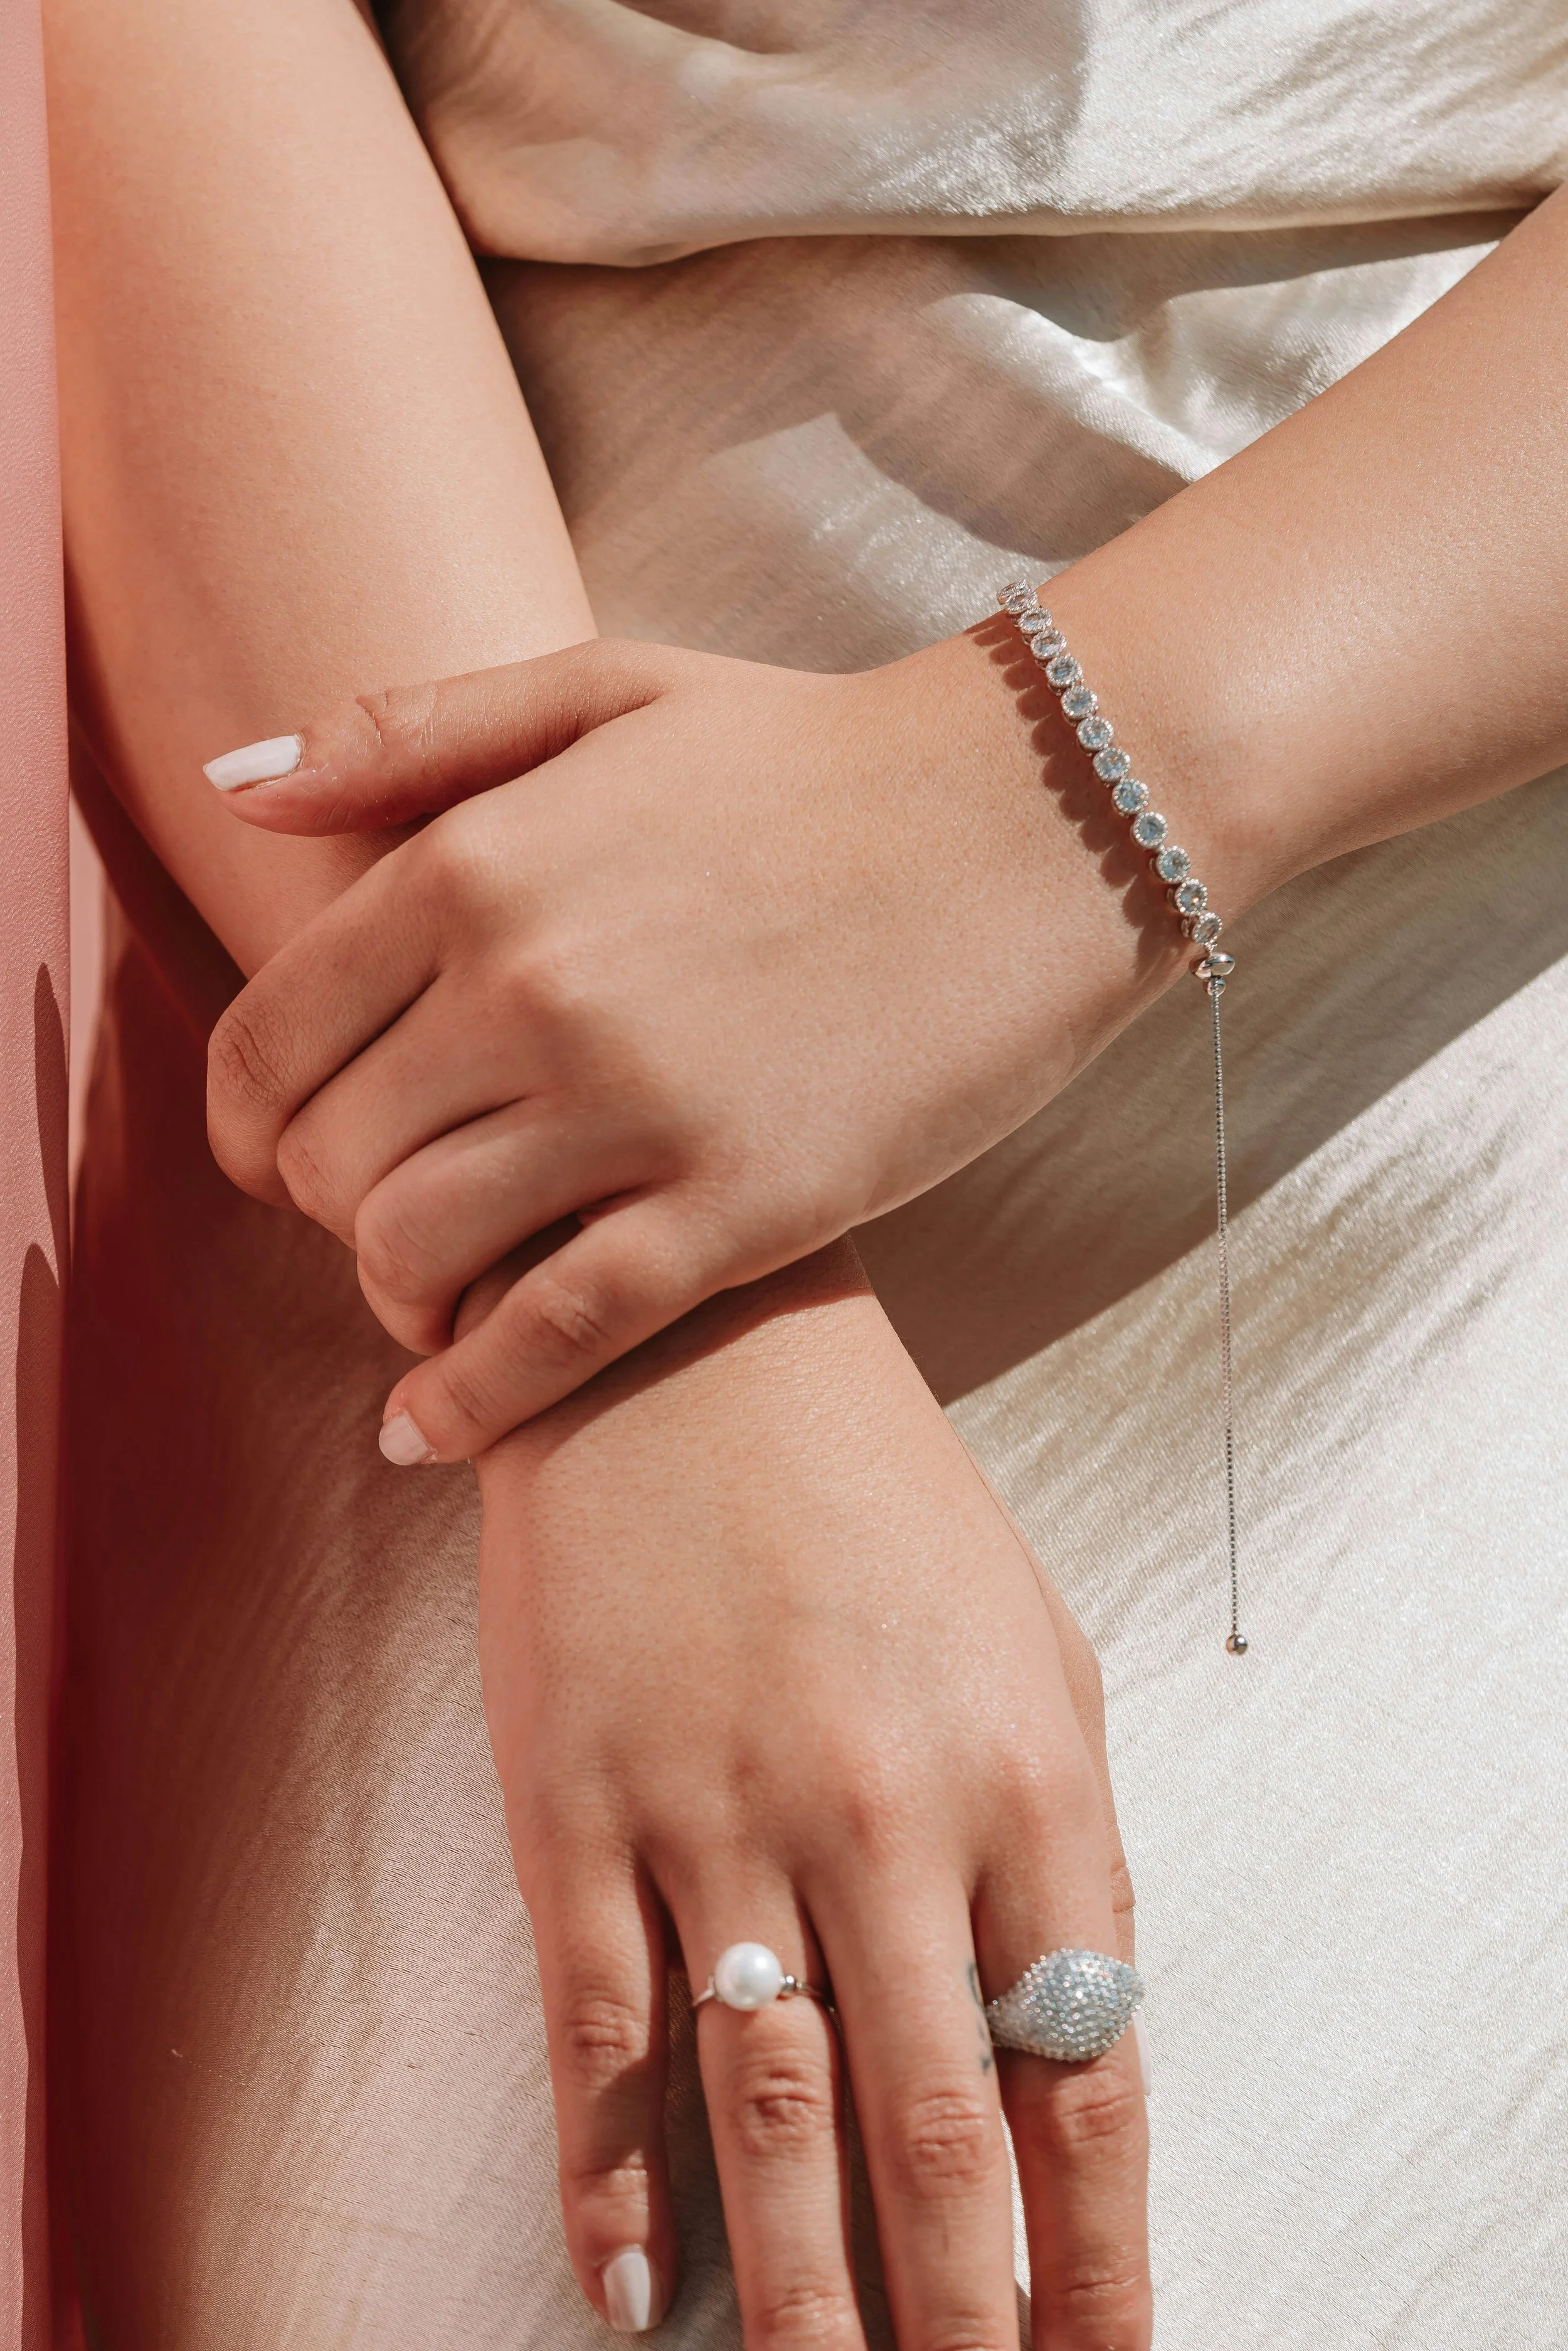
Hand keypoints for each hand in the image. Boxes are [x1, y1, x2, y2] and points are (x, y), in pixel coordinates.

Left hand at [204, 625, 1197, 1460]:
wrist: (1039, 814)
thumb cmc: (818, 754)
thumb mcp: (605, 691)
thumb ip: (408, 735)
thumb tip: (231, 784)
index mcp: (470, 867)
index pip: (265, 1045)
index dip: (247, 1130)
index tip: (280, 1162)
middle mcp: (524, 990)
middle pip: (326, 1163)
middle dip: (327, 1213)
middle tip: (383, 1222)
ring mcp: (630, 1106)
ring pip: (413, 1257)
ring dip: (397, 1302)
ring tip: (432, 1306)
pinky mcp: (739, 1205)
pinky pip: (550, 1339)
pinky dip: (467, 1402)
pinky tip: (429, 1430)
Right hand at [472, 1241, 1148, 2348]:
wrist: (688, 1349)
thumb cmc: (877, 1502)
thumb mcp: (1035, 1655)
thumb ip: (1066, 1856)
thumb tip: (1072, 2059)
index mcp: (1020, 1781)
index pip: (1081, 2081)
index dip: (1097, 2263)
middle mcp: (879, 1815)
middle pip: (927, 2136)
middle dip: (958, 2327)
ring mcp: (717, 1814)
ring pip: (765, 2113)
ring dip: (794, 2303)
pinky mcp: (579, 1804)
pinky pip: (598, 2032)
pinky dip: (610, 2182)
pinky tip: (627, 2286)